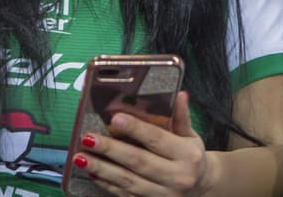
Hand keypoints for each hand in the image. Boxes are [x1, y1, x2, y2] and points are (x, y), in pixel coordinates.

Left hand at [73, 92, 215, 195]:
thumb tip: (180, 95)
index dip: (136, 129)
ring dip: (102, 169)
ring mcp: (164, 195)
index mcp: (188, 155)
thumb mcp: (191, 135)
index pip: (158, 139)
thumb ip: (182, 117)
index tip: (115, 118)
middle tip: (89, 139)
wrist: (201, 187)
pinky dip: (107, 184)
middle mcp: (177, 177)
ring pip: (128, 181)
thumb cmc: (191, 156)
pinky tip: (93, 173)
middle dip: (111, 150)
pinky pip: (126, 195)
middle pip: (138, 161)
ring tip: (82, 158)